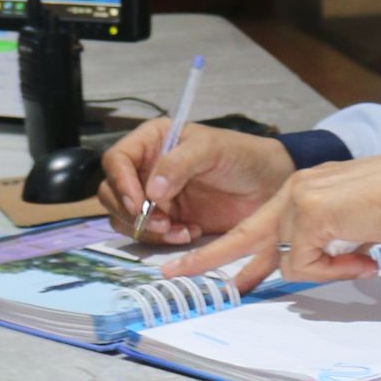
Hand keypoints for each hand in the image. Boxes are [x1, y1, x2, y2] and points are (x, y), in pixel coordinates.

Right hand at [100, 120, 294, 247]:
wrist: (268, 186)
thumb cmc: (241, 156)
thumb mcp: (211, 150)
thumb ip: (179, 164)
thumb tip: (152, 190)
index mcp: (151, 141)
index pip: (116, 159)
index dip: (121, 182)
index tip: (139, 203)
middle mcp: (146, 168)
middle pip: (112, 192)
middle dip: (131, 212)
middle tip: (162, 223)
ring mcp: (154, 196)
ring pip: (124, 218)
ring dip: (147, 230)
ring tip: (180, 230)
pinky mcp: (167, 220)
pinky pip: (148, 234)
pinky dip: (163, 239)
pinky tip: (190, 233)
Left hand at [167, 150, 380, 293]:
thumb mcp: (353, 229)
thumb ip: (328, 246)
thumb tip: (318, 268)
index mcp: (303, 193)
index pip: (262, 227)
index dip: (239, 254)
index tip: (224, 275)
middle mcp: (294, 192)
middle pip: (242, 235)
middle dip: (207, 258)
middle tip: (173, 273)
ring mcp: (298, 200)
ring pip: (286, 261)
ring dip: (324, 271)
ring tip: (363, 260)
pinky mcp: (307, 214)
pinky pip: (305, 265)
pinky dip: (334, 270)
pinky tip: (364, 258)